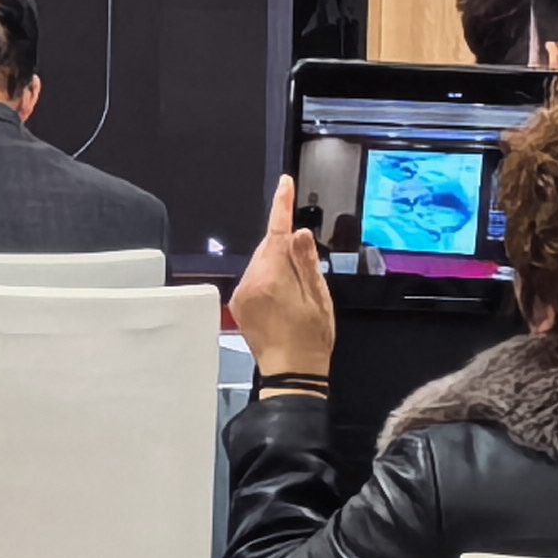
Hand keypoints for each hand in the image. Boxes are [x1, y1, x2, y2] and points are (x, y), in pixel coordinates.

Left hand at [228, 176, 336, 384]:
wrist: (291, 374)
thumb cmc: (311, 338)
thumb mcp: (319, 297)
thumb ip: (306, 262)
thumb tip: (299, 233)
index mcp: (272, 277)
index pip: (276, 232)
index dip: (281, 206)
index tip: (284, 184)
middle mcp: (250, 282)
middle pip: (267, 248)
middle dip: (284, 248)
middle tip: (306, 270)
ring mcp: (241, 294)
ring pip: (260, 264)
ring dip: (277, 267)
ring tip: (296, 293)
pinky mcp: (238, 305)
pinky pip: (253, 280)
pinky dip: (268, 280)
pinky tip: (282, 300)